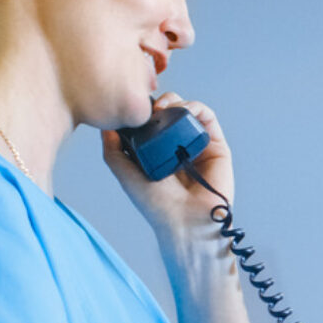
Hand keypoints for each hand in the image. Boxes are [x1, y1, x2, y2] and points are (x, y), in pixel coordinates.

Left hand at [101, 93, 235, 237]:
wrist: (185, 220)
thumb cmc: (156, 204)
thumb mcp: (125, 174)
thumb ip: (113, 150)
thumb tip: (106, 126)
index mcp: (158, 152)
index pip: (152, 121)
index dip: (144, 110)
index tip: (135, 108)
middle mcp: (178, 146)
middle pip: (171, 112)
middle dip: (160, 103)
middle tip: (151, 107)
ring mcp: (198, 145)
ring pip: (189, 111)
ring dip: (177, 102)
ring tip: (165, 108)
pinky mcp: (217, 145)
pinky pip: (208, 118)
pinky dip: (196, 107)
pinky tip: (184, 110)